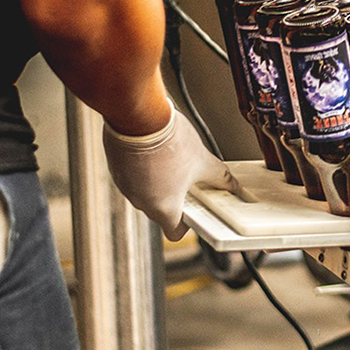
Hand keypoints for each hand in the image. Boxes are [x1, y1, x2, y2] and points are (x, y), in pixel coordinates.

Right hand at [103, 103, 238, 239]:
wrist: (139, 117)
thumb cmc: (169, 142)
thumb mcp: (203, 161)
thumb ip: (220, 177)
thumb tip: (232, 184)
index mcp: (163, 207)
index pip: (174, 232)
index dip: (186, 224)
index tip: (195, 211)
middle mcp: (141, 202)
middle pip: (160, 211)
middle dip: (175, 198)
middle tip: (188, 180)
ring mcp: (126, 186)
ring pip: (145, 192)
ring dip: (158, 182)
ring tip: (172, 161)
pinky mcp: (117, 169)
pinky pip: (133, 177)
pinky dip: (143, 169)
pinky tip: (156, 152)